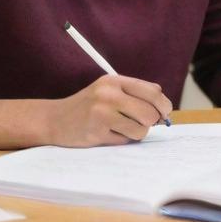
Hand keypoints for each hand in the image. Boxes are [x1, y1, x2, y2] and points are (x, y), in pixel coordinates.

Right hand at [45, 75, 172, 146]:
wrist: (55, 119)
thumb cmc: (88, 106)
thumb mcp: (109, 90)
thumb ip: (134, 93)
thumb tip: (164, 104)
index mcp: (114, 81)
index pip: (152, 91)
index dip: (164, 105)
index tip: (165, 113)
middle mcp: (108, 94)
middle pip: (150, 112)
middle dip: (152, 122)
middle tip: (146, 124)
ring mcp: (101, 113)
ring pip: (141, 129)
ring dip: (137, 133)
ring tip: (124, 129)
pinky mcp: (96, 132)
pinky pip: (125, 140)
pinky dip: (122, 140)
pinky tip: (109, 134)